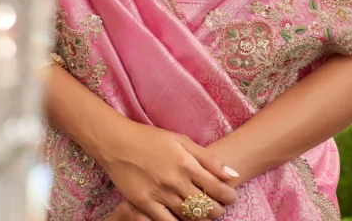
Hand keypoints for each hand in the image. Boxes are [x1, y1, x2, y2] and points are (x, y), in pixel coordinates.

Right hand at [99, 122, 237, 220]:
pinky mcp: (144, 203)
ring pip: (188, 217)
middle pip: (204, 206)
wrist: (118, 143)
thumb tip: (232, 174)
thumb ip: (207, 158)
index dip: (228, 195)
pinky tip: (184, 220)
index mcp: (186, 162)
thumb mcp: (181, 140)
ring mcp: (159, 193)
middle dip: (217, 211)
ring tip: (205, 215)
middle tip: (220, 209)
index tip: (231, 197)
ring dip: (200, 219)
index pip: (215, 186)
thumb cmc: (152, 139)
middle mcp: (174, 180)